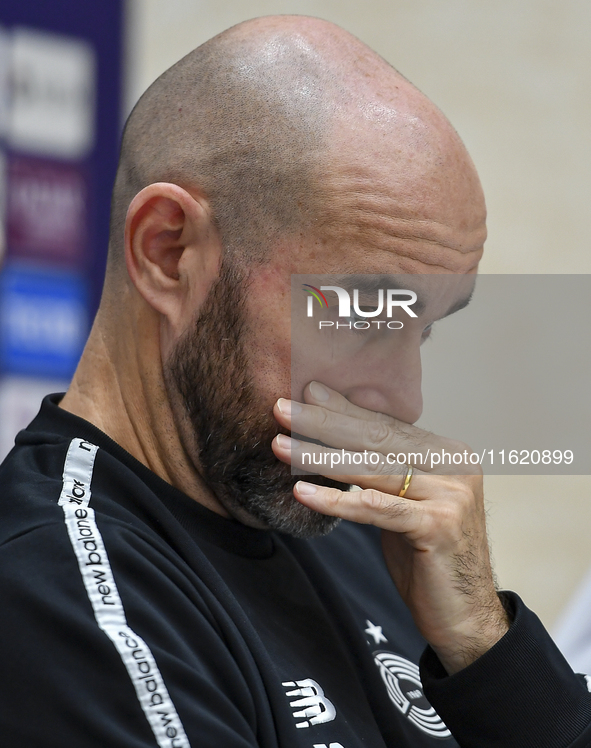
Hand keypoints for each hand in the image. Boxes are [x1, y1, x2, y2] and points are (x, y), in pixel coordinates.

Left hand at [272, 382, 509, 674]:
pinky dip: (335, 500)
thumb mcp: (402, 504)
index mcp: (447, 454)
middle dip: (324, 423)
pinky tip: (302, 492)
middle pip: (376, 439)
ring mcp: (450, 494)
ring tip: (281, 447)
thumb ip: (381, 471)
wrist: (465, 617)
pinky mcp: (438, 524)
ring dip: (320, 457)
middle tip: (282, 408)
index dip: (343, 409)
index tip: (306, 391)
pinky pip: (374, 508)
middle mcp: (454, 466)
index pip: (385, 426)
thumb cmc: (426, 558)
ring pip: (371, 469)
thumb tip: (336, 437)